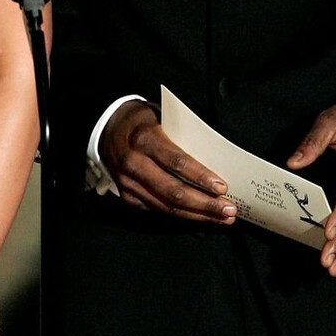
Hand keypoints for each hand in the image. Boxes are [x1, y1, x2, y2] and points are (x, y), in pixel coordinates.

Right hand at [99, 99, 235, 223]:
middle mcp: (134, 164)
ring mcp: (128, 183)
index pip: (177, 162)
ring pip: (166, 206)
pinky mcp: (127, 196)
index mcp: (145, 139)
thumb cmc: (142, 121)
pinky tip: (199, 217)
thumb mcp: (162, 117)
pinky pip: (157, 210)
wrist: (106, 129)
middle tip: (228, 210)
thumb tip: (216, 157)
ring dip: (197, 215)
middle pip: (174, 191)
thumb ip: (183, 136)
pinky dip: (180, 215)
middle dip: (205, 204)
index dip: (201, 177)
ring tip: (220, 218)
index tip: (222, 187)